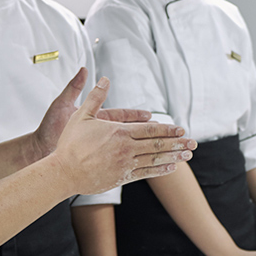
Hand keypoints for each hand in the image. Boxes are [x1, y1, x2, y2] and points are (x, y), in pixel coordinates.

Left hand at [32, 70, 155, 160]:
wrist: (38, 148)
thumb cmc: (48, 126)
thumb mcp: (62, 104)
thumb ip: (75, 87)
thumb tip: (84, 69)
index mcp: (95, 118)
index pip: (121, 115)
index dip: (136, 116)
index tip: (150, 115)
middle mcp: (99, 132)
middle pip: (127, 132)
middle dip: (145, 132)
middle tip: (163, 133)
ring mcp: (98, 146)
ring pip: (125, 147)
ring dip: (141, 149)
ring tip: (159, 151)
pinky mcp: (95, 159)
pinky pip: (115, 161)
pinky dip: (129, 163)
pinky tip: (142, 166)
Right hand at [48, 76, 195, 194]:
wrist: (62, 172)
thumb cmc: (70, 144)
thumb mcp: (81, 115)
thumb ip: (95, 96)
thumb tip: (104, 78)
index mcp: (119, 132)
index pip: (150, 130)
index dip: (168, 130)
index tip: (181, 129)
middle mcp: (125, 149)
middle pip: (157, 145)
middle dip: (177, 143)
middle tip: (193, 142)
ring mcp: (124, 165)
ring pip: (154, 160)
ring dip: (173, 156)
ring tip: (188, 155)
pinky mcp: (121, 178)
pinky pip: (145, 173)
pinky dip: (160, 170)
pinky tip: (171, 167)